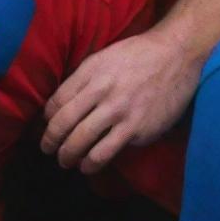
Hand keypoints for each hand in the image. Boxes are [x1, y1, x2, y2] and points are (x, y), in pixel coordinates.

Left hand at [40, 26, 201, 173]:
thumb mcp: (103, 58)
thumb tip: (66, 102)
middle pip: (66, 121)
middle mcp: (101, 91)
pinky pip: (109, 149)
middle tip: (46, 149)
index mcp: (89, 72)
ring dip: (69, 155)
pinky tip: (88, 166)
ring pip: (84, 140)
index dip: (47, 118)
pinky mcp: (138, 129)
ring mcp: (120, 112)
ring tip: (64, 162)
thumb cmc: (136, 54)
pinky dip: (94, 162)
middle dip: (51, 139)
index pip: (58, 100)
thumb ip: (84, 78)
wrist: (174, 56)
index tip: (45, 126)